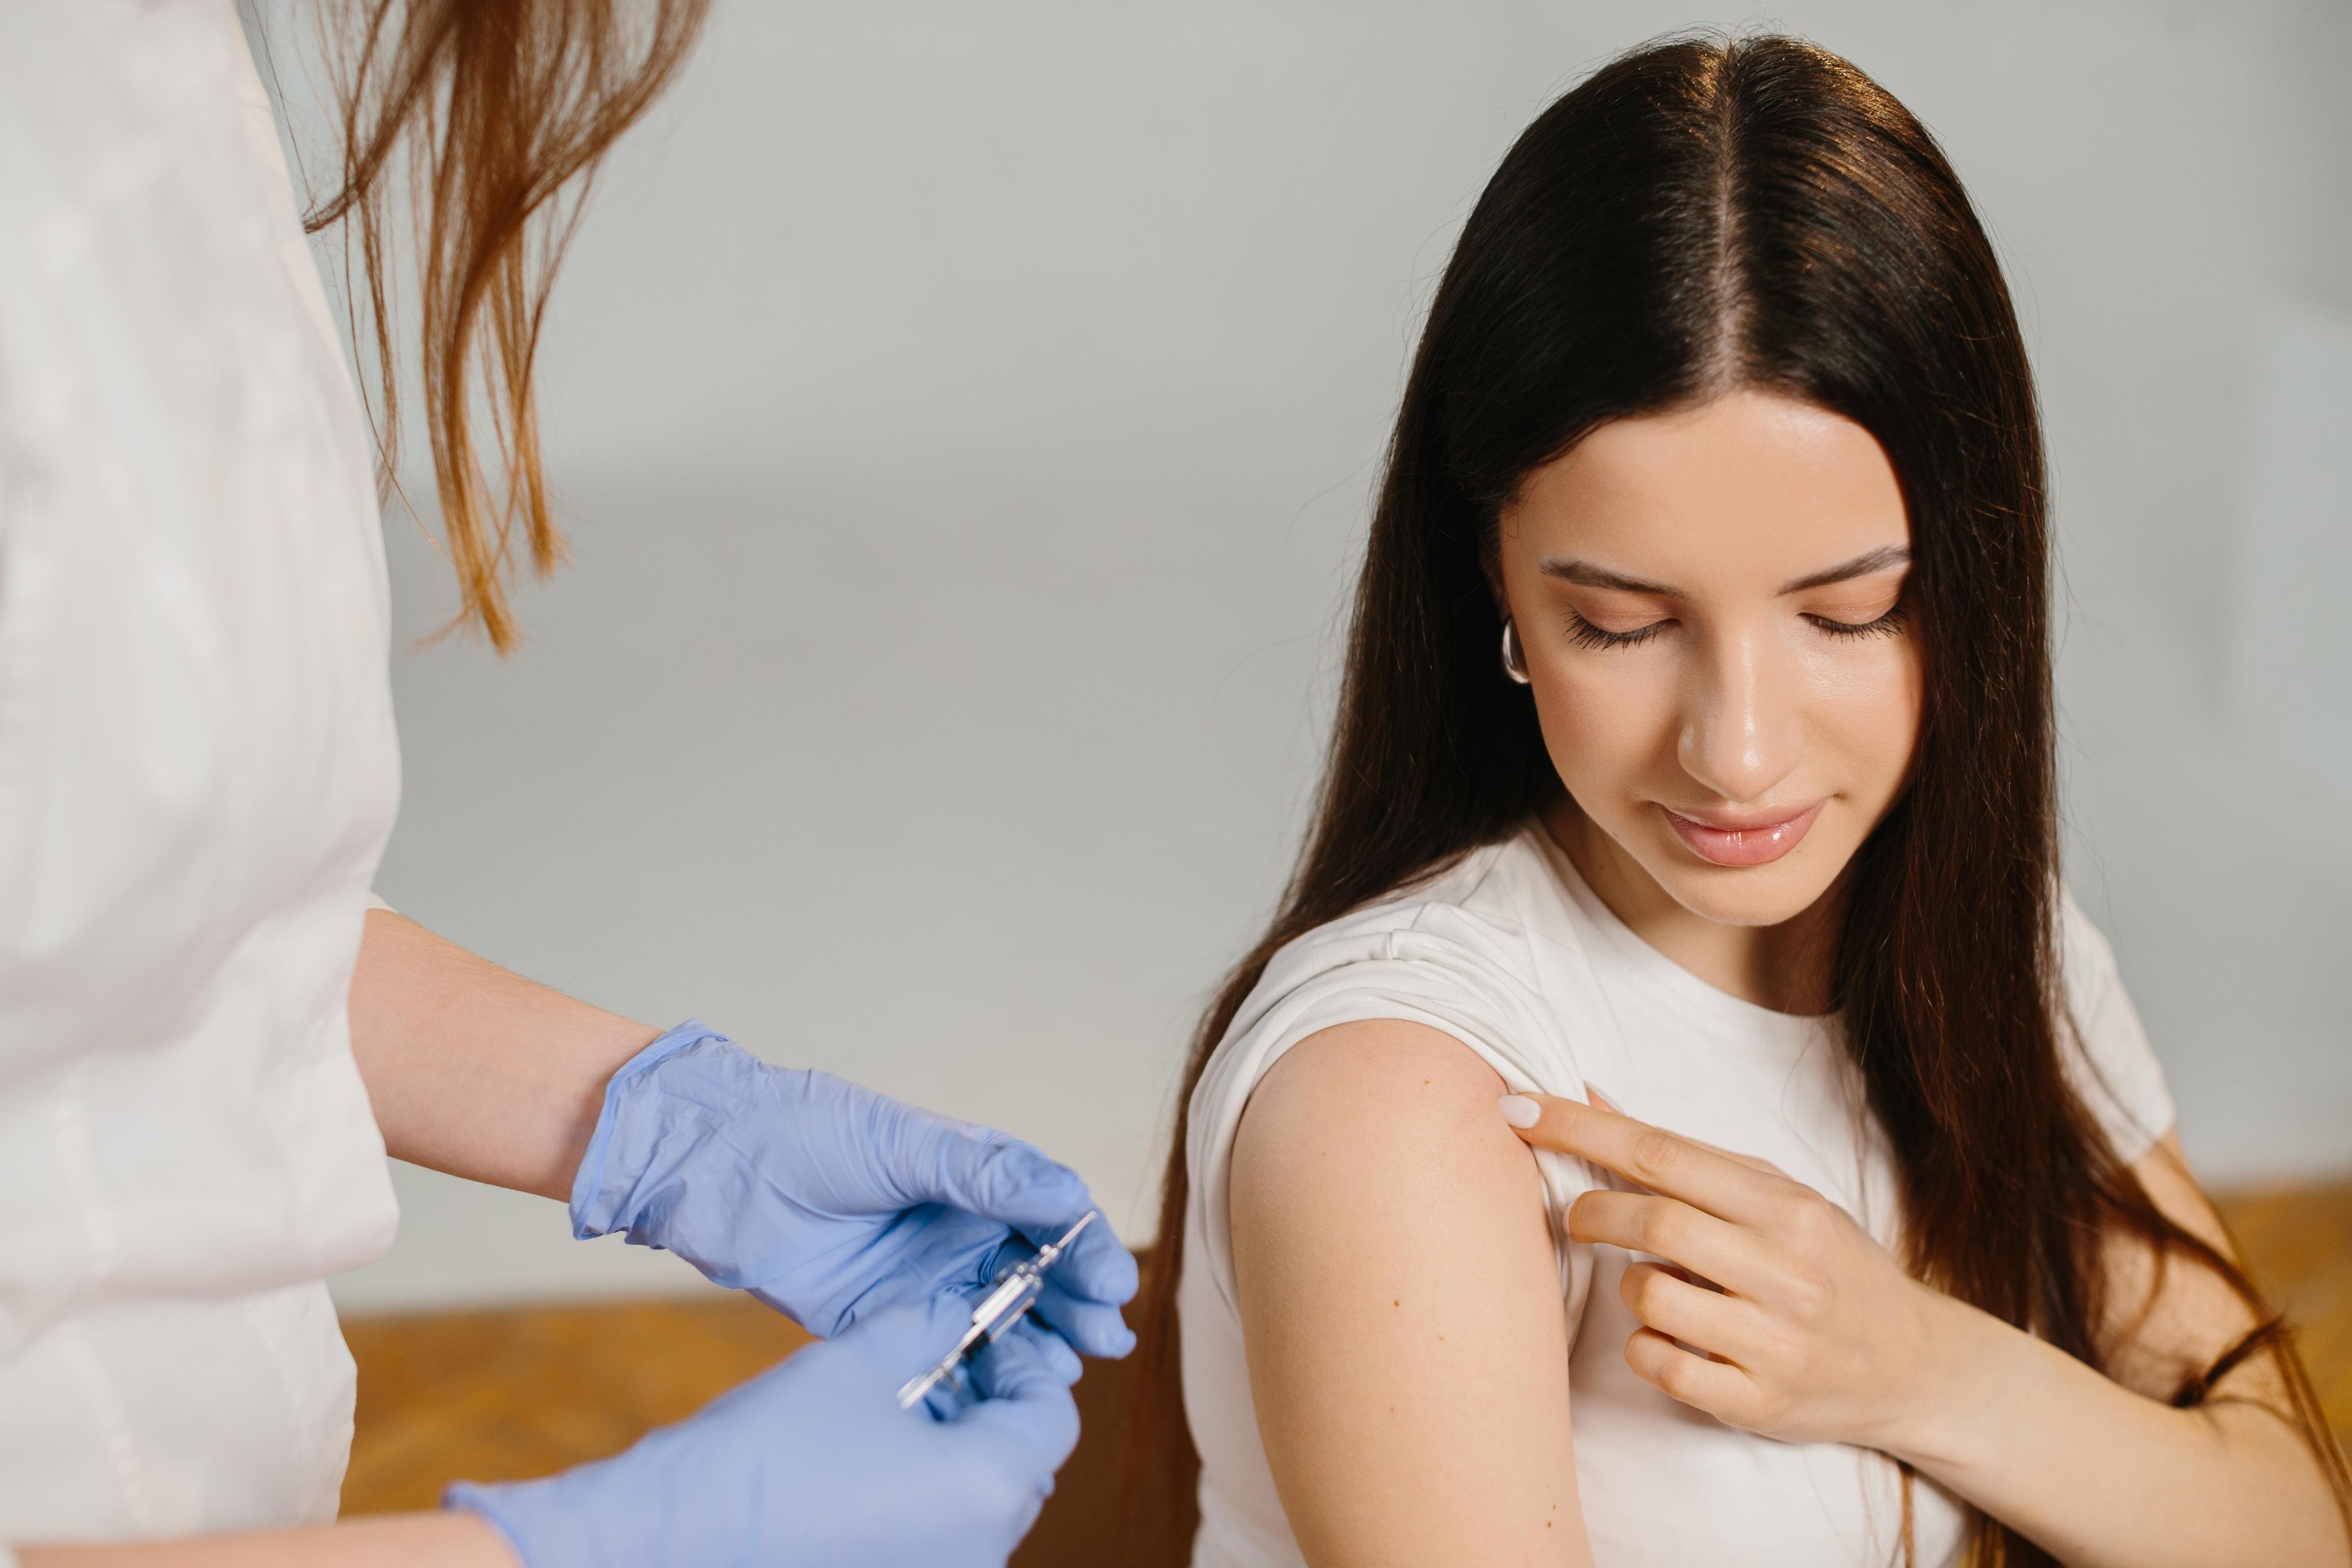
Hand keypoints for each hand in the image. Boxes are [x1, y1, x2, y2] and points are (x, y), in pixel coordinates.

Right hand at [447, 1294, 1082, 1567]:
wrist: (671, 1541)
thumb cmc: (764, 1453)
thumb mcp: (859, 1362)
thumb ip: (928, 1324)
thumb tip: (957, 1308)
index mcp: (989, 1486)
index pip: (1053, 1414)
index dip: (1026, 1363)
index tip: (987, 1331)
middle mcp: (983, 1548)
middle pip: (1020, 1462)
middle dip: (989, 1402)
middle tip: (939, 1356)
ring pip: (979, 1500)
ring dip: (953, 1445)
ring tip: (892, 1400)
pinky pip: (938, 1534)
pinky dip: (922, 1491)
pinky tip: (866, 1454)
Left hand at [570, 1024, 1137, 1350]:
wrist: (715, 1167)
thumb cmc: (806, 1131)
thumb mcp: (902, 1143)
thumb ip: (984, 1174)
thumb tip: (1067, 1193)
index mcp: (970, 1176)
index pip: (1049, 1214)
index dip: (1085, 1247)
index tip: (1111, 1281)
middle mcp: (955, 1227)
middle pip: (1036, 1270)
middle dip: (1076, 1302)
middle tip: (1106, 1336)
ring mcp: (922, 1275)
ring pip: (1000, 1313)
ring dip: (1040, 1339)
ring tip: (1070, 1365)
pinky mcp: (882, 1316)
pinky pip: (943, 1344)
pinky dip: (978, 1364)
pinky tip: (1006, 1381)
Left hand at [1499, 1092, 1966, 1449]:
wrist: (1914, 1366)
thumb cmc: (1829, 1266)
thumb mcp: (1779, 1196)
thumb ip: (1688, 1156)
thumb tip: (1589, 1098)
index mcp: (1786, 1208)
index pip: (1660, 1153)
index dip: (1577, 1129)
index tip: (1516, 1110)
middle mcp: (1785, 1272)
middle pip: (1651, 1222)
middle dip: (1591, 1213)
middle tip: (1580, 1217)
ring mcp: (1774, 1342)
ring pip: (1648, 1297)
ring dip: (1627, 1286)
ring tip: (1657, 1284)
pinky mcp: (1759, 1404)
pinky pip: (1660, 1366)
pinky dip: (1644, 1346)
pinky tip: (1669, 1336)